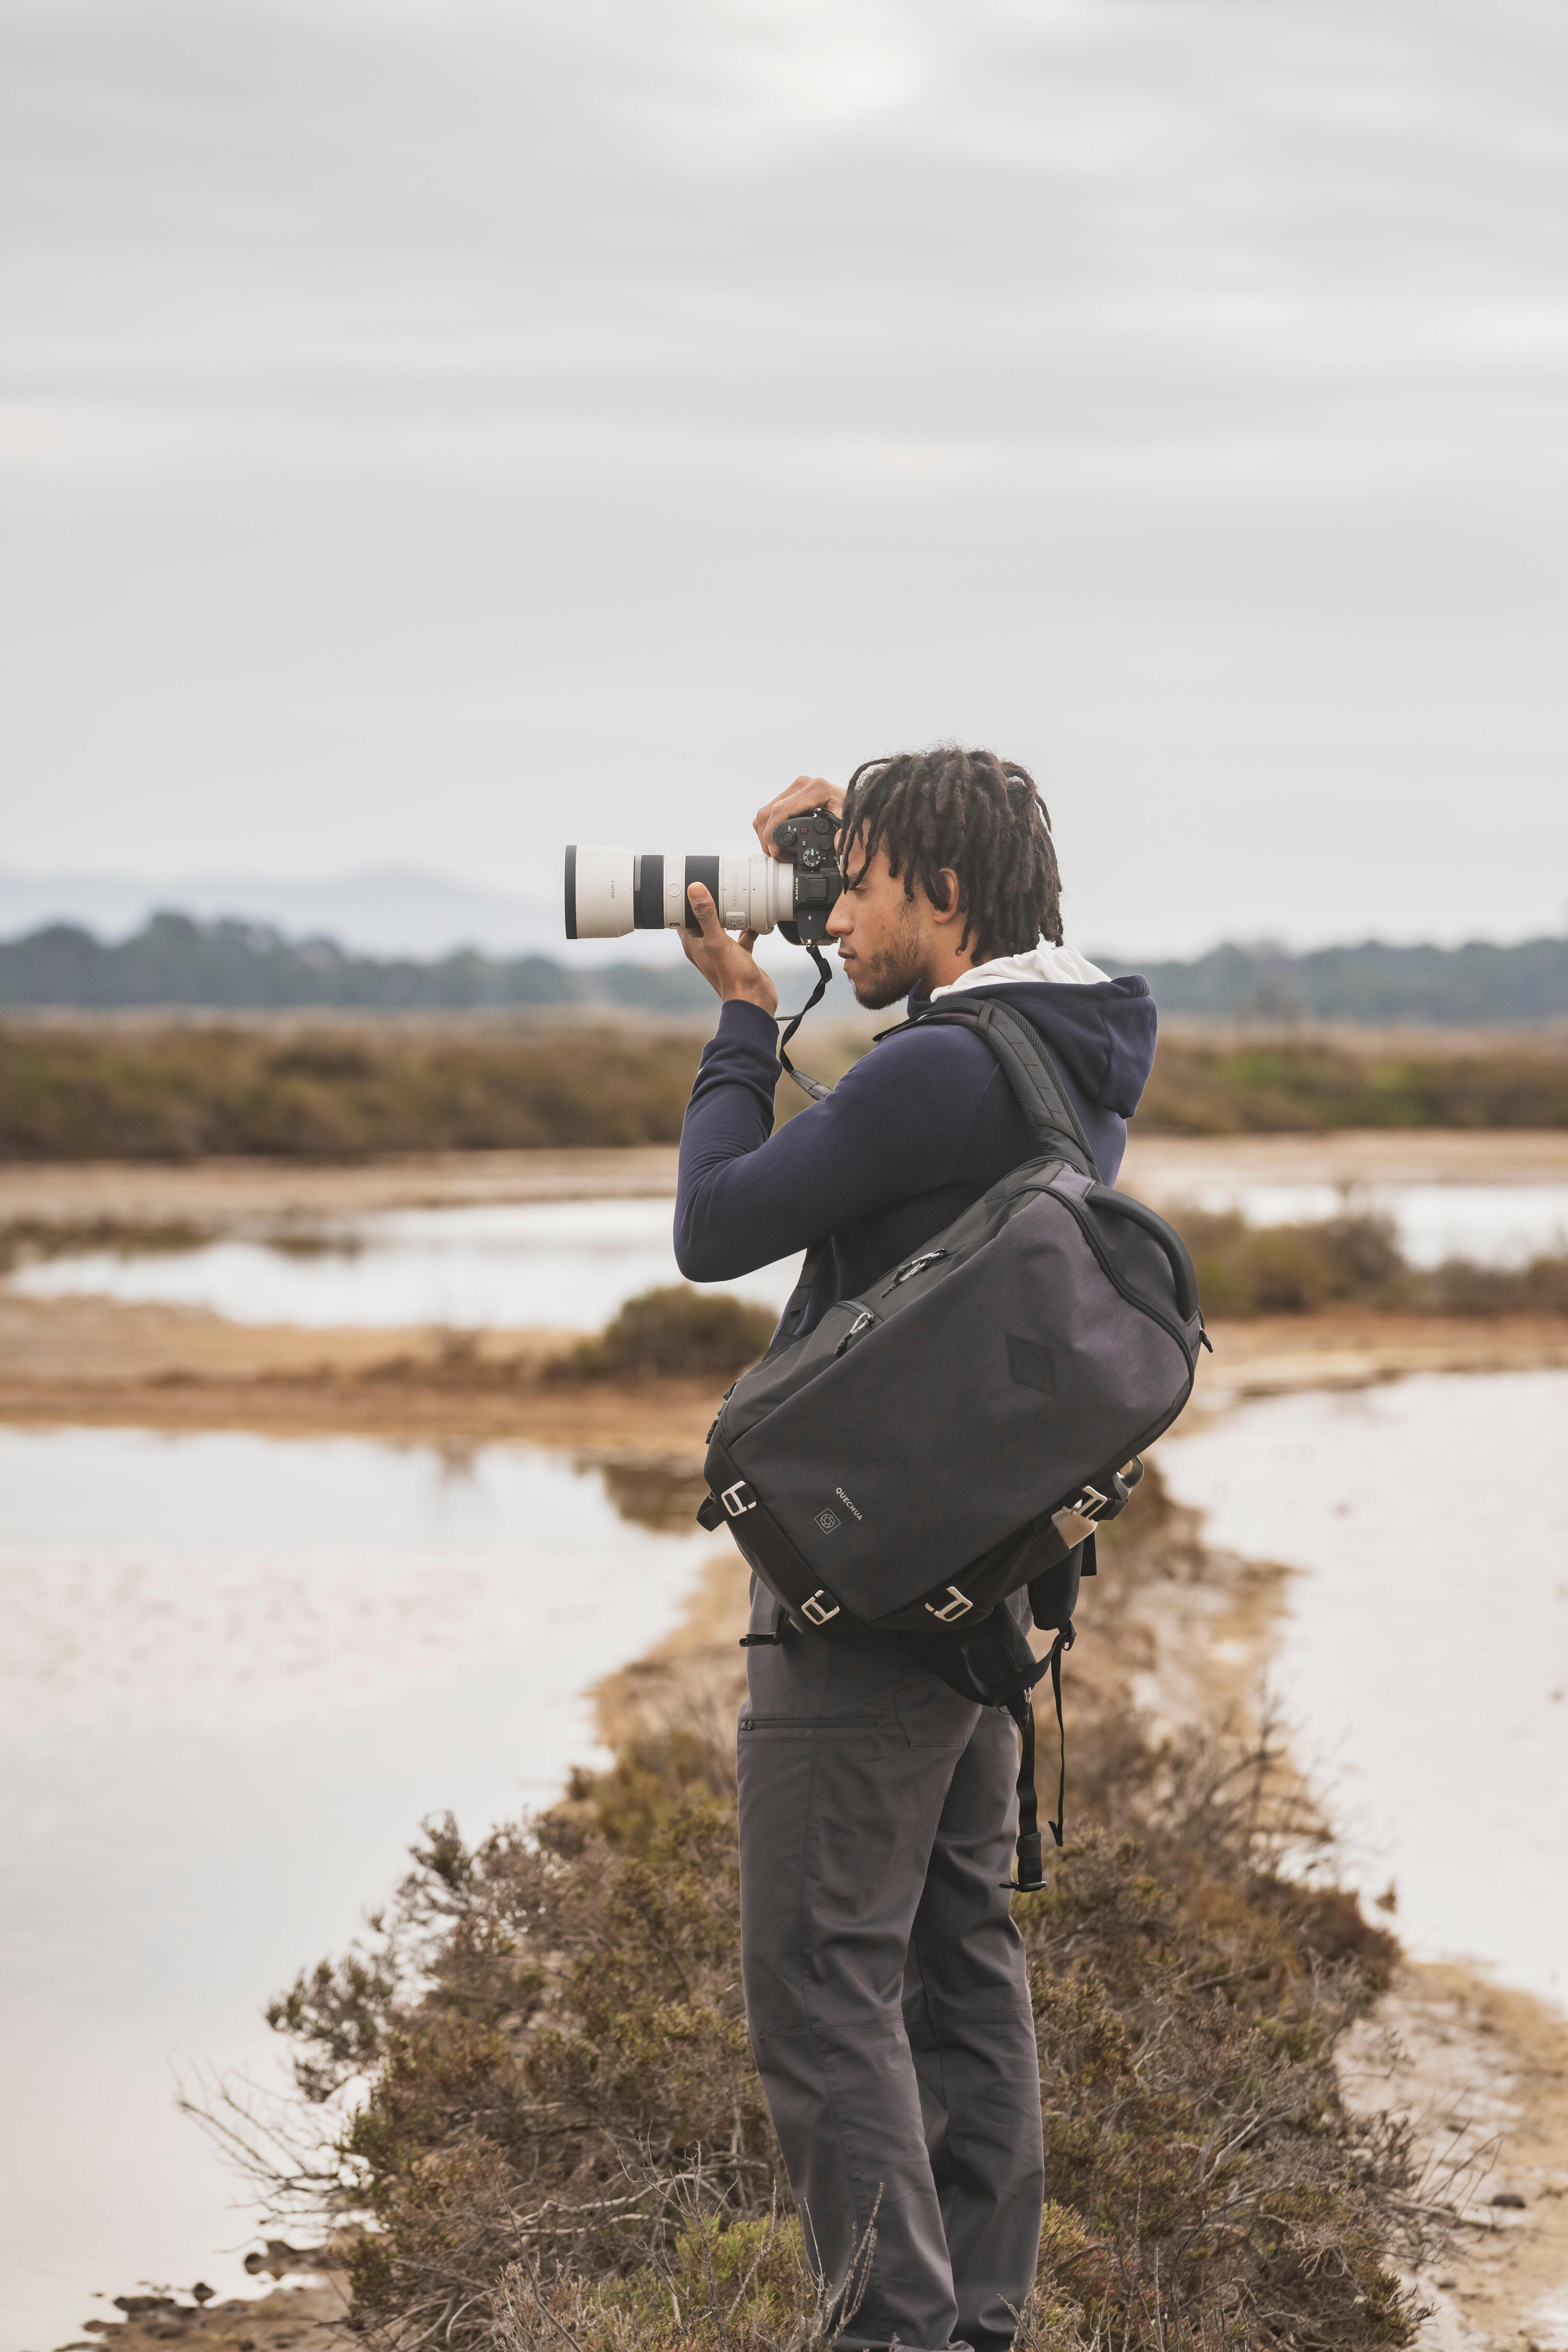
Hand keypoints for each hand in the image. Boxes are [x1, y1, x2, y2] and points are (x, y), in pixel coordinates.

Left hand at [679, 883, 778, 1013]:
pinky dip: (749, 927)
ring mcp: (723, 951)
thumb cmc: (732, 977)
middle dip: (711, 903)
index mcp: (694, 944)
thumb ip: (706, 915)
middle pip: (704, 919)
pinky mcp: (739, 955)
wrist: (754, 1001)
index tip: (690, 884)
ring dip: (731, 914)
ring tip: (738, 897)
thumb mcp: (717, 940)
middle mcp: (706, 947)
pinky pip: (742, 936)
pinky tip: (757, 919)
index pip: (682, 918)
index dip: (684, 901)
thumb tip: (694, 889)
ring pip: (724, 926)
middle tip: (717, 884)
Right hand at [753, 773, 844, 858]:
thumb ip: (842, 832)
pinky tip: (780, 840)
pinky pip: (771, 811)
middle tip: (777, 854)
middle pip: (768, 811)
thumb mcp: (849, 822)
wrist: (857, 803)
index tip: (775, 850)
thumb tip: (835, 843)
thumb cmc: (852, 812)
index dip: (772, 833)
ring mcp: (795, 789)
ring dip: (767, 833)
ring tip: (779, 850)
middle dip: (767, 837)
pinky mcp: (792, 794)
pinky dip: (771, 828)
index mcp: (815, 789)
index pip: (780, 809)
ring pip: (766, 812)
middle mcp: (802, 785)